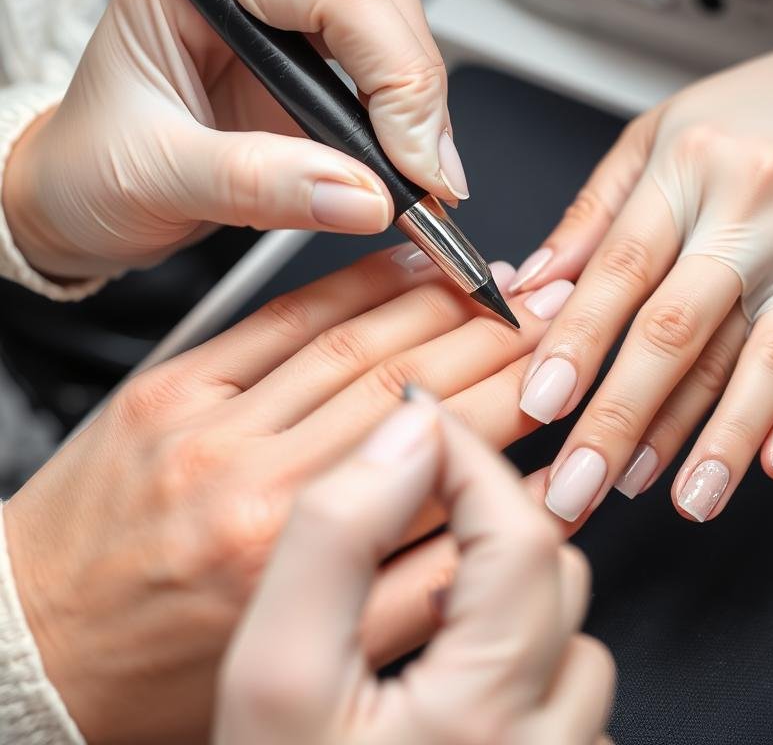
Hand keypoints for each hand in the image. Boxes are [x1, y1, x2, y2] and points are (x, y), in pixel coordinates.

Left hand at [2, 0, 466, 280]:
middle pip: (376, 2)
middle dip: (416, 89)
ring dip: (422, 111)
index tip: (413, 161)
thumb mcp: (161, 177)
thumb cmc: (92, 168)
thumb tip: (363, 197)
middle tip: (433, 177)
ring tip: (427, 184)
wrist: (82, 201)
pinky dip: (409, 132)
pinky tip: (413, 172)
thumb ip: (262, 183)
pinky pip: (383, 81)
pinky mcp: (309, 70)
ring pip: (392, 36)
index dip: (389, 73)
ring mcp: (284, 25)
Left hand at [2, 248, 575, 743]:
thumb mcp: (298, 658)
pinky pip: (279, 320)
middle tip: (552, 312)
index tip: (560, 381)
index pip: (440, 472)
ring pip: (356, 348)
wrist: (33, 640)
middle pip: (410, 395)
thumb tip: (504, 523)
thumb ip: (411, 593)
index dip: (515, 414)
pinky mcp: (173, 390)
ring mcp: (209, 431)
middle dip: (497, 343)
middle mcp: (253, 493)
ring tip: (498, 282)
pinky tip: (403, 268)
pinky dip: (352, 286)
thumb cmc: (158, 665)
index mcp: (294, 567)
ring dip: (440, 306)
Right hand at [214, 397, 614, 744]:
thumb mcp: (273, 676)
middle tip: (422, 521)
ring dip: (508, 605)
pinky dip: (520, 668)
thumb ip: (335, 540)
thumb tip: (403, 439)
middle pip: (557, 579)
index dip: (470, 460)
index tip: (421, 425)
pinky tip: (452, 695)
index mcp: (485, 709)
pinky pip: (566, 697)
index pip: (521, 532)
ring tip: (428, 627)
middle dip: (492, 528)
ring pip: (568, 638)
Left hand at [509, 35, 772, 524]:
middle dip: (623, 420)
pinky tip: (772, 468)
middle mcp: (761, 213)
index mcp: (693, 169)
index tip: (540, 406)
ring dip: (715, 442)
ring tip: (678, 500)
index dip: (576, 343)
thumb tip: (533, 287)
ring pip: (760, 364)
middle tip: (581, 489)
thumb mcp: (659, 136)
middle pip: (680, 333)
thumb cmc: (755, 117)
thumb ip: (593, 215)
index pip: (623, 270)